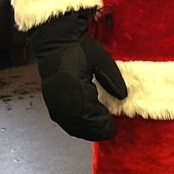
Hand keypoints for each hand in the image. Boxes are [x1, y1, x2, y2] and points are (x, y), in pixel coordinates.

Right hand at [27, 9, 127, 140]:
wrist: (55, 41)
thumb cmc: (79, 48)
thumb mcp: (102, 59)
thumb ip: (112, 78)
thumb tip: (123, 96)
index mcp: (75, 85)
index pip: (89, 113)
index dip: (101, 124)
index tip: (113, 128)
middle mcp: (62, 97)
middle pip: (79, 123)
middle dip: (95, 130)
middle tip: (108, 133)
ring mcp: (53, 100)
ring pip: (69, 124)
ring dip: (85, 130)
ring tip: (99, 132)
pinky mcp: (50, 100)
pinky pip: (62, 120)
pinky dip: (74, 126)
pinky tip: (84, 126)